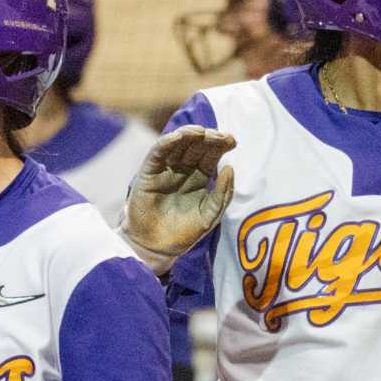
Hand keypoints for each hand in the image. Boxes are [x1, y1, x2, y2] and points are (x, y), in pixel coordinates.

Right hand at [124, 125, 235, 266]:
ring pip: (177, 145)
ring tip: (201, 132)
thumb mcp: (210, 215)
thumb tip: (230, 167)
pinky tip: (179, 137)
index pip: (210, 155)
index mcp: (199, 177)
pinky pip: (158, 153)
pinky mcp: (149, 173)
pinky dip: (167, 142)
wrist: (157, 248)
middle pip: (196, 146)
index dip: (221, 145)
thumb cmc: (184, 233)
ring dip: (189, 134)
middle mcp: (182, 170)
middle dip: (209, 138)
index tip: (232, 141)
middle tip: (220, 136)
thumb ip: (223, 194)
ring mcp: (165, 170)